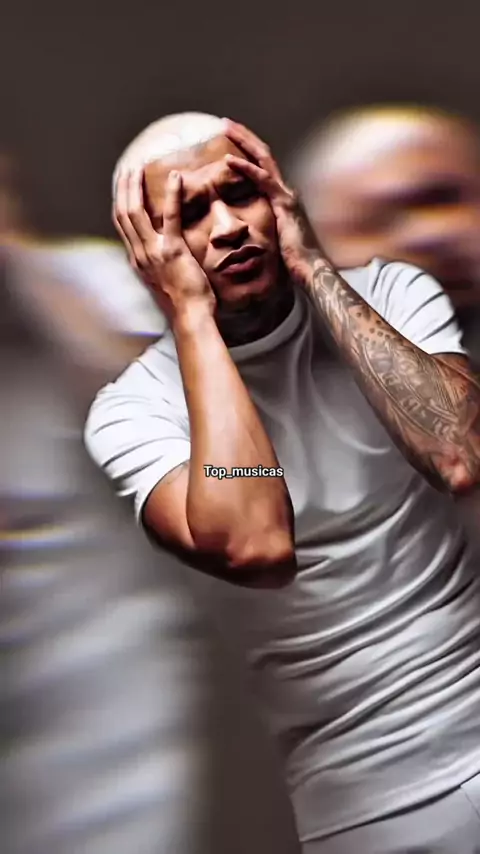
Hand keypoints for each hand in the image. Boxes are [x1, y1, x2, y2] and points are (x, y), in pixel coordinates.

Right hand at [113, 167, 214, 320]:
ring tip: (140, 167)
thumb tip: (161, 248)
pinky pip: (170, 217)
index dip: (120, 202)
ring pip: (135, 212)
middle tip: (127, 169)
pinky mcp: (172, 250)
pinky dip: (172, 194)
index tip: (123, 185)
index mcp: (137, 260)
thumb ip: (158, 261)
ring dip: (136, 186)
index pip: (122, 225)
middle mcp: (139, 254)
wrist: (190, 316)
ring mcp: (153, 252)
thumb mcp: (163, 279)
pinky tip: (176, 177)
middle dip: (123, 188)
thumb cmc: (183, 301)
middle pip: (122, 214)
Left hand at [224, 119, 321, 284]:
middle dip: (244, 136)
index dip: (247, 150)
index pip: (262, 165)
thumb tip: (246, 229)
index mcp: (282, 196)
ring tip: (225, 127)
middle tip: (224, 122)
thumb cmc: (292, 260)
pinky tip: (228, 159)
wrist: (309, 269)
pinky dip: (244, 167)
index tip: (228, 140)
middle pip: (263, 154)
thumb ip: (262, 226)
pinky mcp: (283, 202)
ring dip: (243, 140)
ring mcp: (286, 193)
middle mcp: (286, 190)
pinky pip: (262, 179)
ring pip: (263, 158)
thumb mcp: (272, 238)